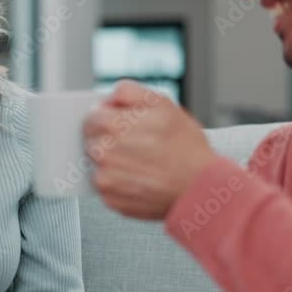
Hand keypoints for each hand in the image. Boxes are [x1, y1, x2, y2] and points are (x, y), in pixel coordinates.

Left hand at [82, 80, 217, 220]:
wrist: (200, 186)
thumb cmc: (185, 146)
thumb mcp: (163, 103)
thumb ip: (129, 92)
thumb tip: (107, 99)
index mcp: (112, 125)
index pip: (91, 117)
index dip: (107, 118)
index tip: (121, 124)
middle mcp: (104, 152)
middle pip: (91, 140)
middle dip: (108, 139)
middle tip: (134, 145)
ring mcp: (105, 178)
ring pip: (96, 163)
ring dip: (112, 161)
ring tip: (138, 162)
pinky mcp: (110, 199)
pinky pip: (105, 185)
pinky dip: (118, 182)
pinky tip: (138, 179)